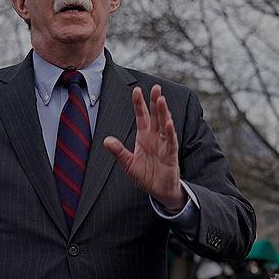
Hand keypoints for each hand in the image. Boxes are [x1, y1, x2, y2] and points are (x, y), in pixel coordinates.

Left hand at [104, 85, 187, 210]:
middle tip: (155, 87)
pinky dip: (170, 131)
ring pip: (164, 124)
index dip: (139, 103)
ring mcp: (164, 144)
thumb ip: (119, 152)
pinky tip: (169, 122)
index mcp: (144, 136)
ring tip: (161, 99)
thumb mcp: (128, 164)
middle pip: (155, 115)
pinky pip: (171, 140)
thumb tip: (106, 140)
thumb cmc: (145, 176)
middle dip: (155, 101)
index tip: (136, 90)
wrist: (159, 191)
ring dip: (163, 112)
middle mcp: (155, 137)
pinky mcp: (171, 154)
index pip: (141, 116)